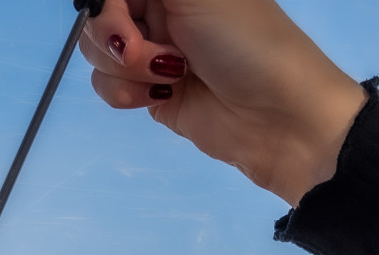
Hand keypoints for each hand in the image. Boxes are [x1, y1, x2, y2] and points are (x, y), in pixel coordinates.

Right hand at [80, 0, 366, 204]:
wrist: (279, 119)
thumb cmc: (247, 44)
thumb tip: (102, 1)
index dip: (108, 8)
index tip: (126, 23)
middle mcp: (161, 12)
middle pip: (99, 21)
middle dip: (116, 38)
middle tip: (159, 55)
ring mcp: (154, 55)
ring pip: (100, 56)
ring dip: (126, 69)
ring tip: (169, 77)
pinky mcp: (152, 96)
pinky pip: (111, 89)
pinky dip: (125, 94)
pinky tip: (160, 97)